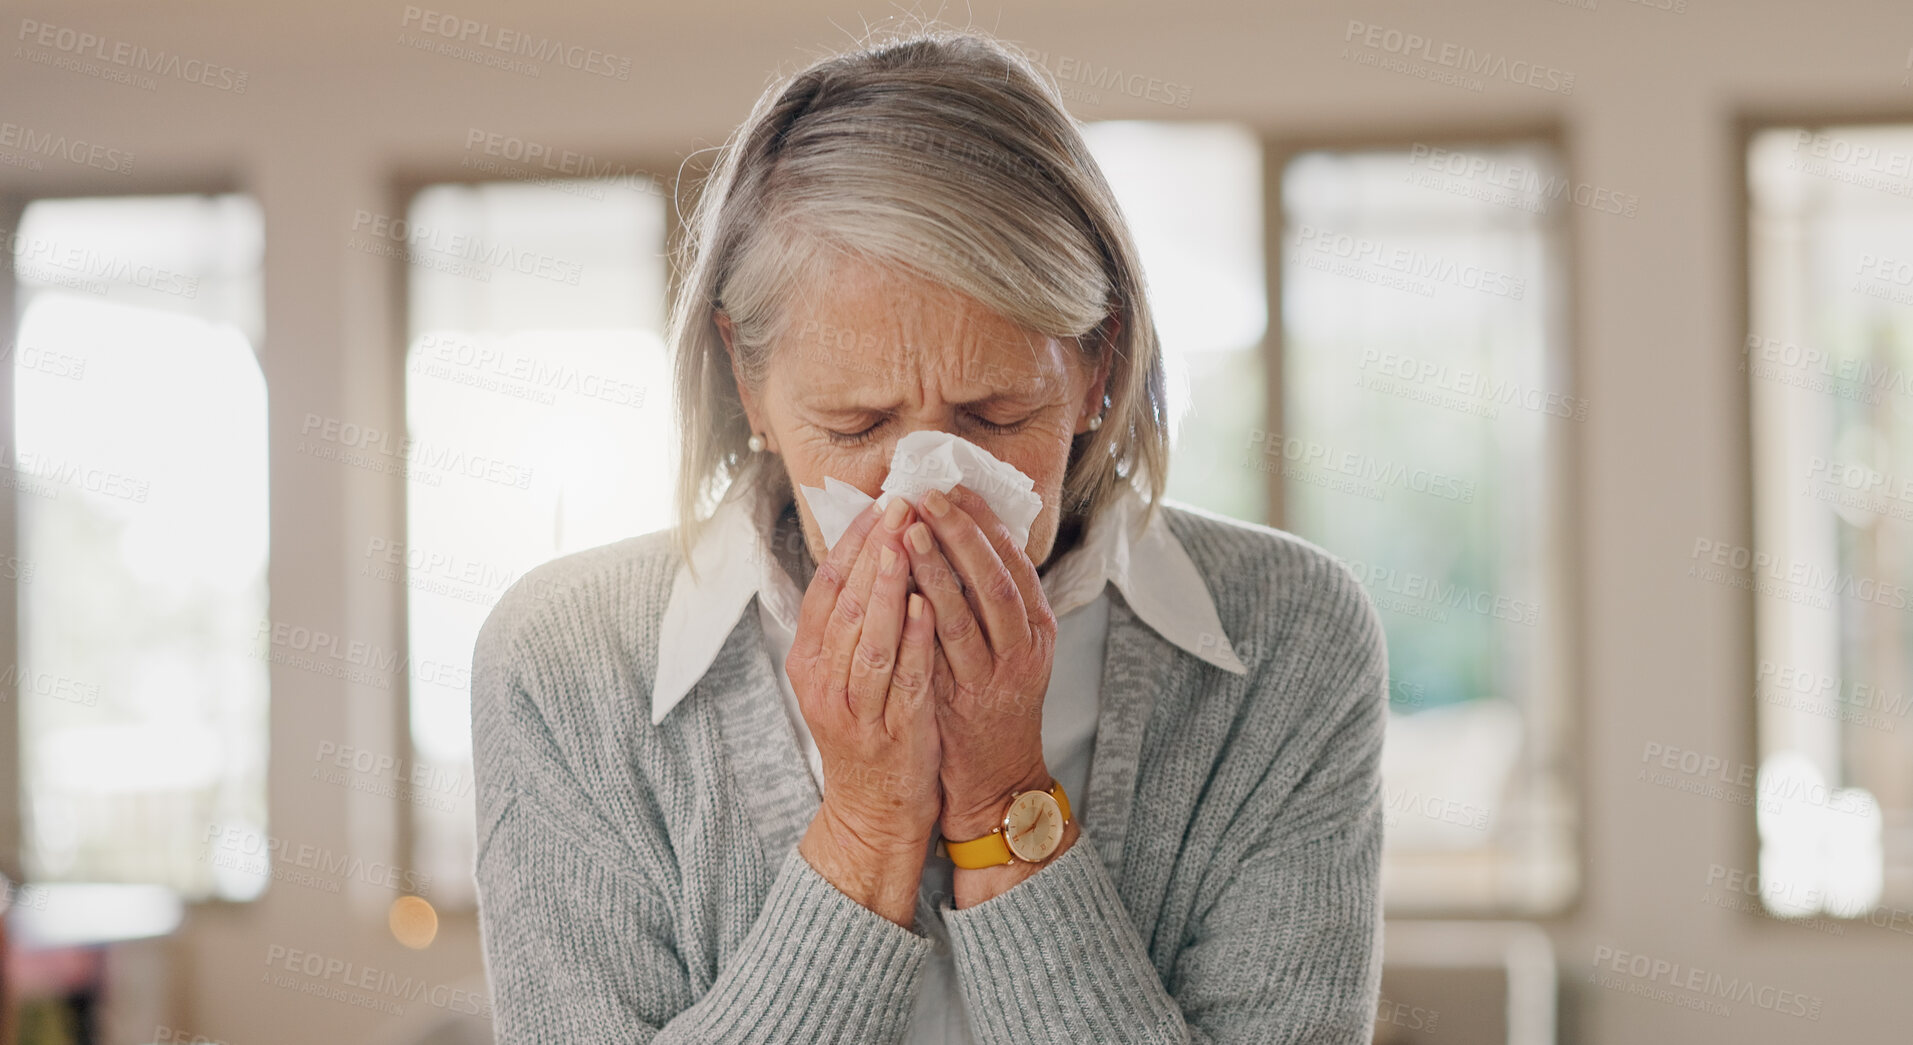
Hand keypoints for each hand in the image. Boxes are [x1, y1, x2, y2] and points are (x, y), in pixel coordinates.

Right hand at [788, 496, 942, 926]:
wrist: (872, 812)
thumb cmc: (865, 732)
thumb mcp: (841, 676)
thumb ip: (850, 623)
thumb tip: (868, 554)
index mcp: (808, 661)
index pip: (826, 588)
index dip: (852, 543)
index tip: (881, 503)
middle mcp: (824, 680)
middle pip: (846, 603)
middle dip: (874, 549)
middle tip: (900, 503)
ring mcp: (856, 707)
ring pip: (869, 635)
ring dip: (889, 584)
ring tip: (908, 539)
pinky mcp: (890, 730)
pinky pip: (901, 677)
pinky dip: (912, 638)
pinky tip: (927, 604)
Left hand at [899, 484, 1055, 843]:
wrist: (995, 777)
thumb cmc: (989, 700)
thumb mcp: (1004, 645)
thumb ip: (985, 598)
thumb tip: (953, 533)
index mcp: (1037, 625)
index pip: (1014, 559)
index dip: (984, 520)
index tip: (953, 487)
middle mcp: (1024, 647)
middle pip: (997, 578)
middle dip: (962, 533)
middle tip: (928, 497)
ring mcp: (997, 676)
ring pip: (971, 613)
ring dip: (940, 568)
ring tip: (910, 531)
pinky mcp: (967, 703)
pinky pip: (944, 655)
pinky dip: (925, 619)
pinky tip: (903, 592)